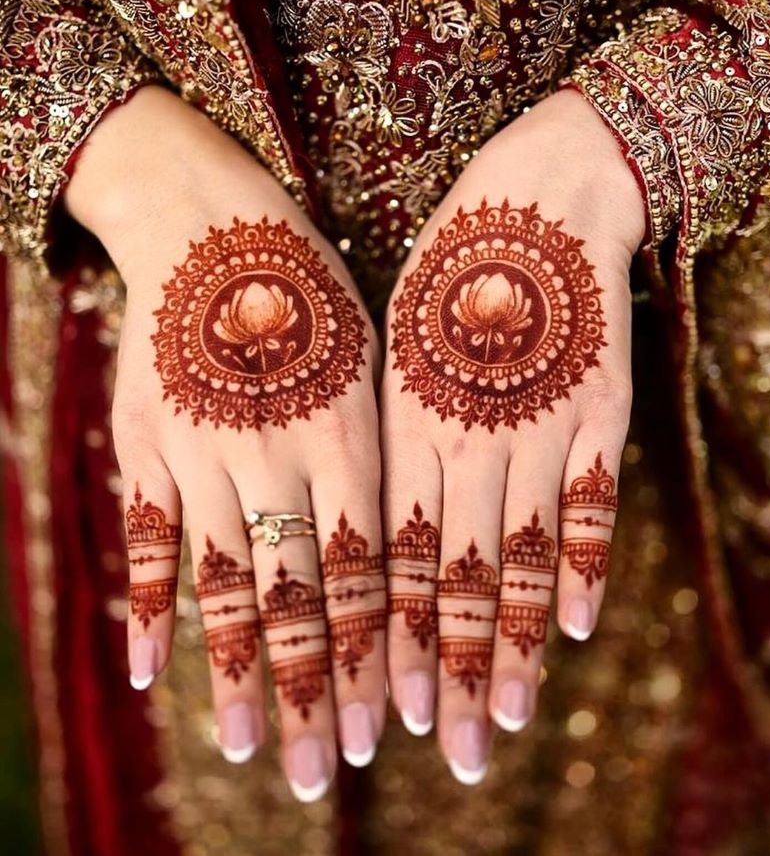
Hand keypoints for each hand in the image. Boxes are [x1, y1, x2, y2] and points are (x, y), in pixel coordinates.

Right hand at [67, 88, 384, 799]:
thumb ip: (377, 450)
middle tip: (323, 774)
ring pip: (228, 583)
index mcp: (349, 432)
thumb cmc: (311, 287)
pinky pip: (148, 535)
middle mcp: (279, 453)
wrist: (215, 219)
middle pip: (301, 594)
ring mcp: (205, 450)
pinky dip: (148, 605)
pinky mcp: (147, 441)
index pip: (366, 570)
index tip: (390, 727)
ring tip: (251, 748)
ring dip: (240, 671)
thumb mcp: (368, 357)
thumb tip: (397, 544)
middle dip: (318, 689)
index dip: (376, 653)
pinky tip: (149, 671)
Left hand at [382, 90, 644, 781]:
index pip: (391, 558)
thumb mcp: (388, 342)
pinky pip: (591, 503)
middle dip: (448, 669)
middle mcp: (467, 439)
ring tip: (507, 719)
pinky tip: (573, 629)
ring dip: (510, 644)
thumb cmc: (444, 268)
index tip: (388, 712)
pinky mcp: (598, 411)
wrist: (536, 195)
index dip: (392, 639)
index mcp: (404, 424)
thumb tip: (377, 517)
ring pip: (520, 557)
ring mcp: (537, 428)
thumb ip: (388, 432)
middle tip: (451, 753)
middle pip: (453, 577)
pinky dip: (583, 567)